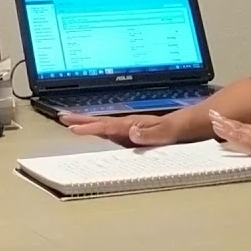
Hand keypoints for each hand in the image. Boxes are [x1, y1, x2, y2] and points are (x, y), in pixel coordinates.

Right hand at [59, 112, 180, 147]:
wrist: (189, 125)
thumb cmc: (177, 130)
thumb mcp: (166, 133)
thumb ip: (149, 133)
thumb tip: (131, 132)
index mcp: (133, 124)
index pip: (107, 126)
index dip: (89, 127)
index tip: (72, 128)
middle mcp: (129, 124)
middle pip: (100, 121)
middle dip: (80, 120)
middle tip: (62, 117)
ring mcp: (130, 127)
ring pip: (103, 123)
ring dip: (86, 122)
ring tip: (69, 120)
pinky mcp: (132, 132)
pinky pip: (110, 129)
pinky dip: (98, 127)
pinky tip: (93, 129)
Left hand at [210, 110, 250, 167]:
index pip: (250, 130)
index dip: (238, 125)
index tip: (228, 122)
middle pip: (241, 127)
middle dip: (228, 123)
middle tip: (214, 117)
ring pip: (237, 130)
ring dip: (224, 125)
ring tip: (213, 120)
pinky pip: (238, 137)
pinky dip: (227, 133)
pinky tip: (218, 129)